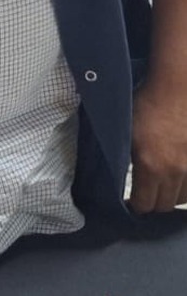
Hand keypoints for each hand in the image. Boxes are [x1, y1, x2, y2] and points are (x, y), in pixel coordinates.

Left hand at [129, 82, 186, 211]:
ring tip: (160, 186)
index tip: (128, 201)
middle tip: (143, 194)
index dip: (134, 206)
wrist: (176, 88)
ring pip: (183, 198)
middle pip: (165, 206)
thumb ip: (122, 159)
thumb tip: (116, 178)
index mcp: (150, 166)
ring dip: (171, 195)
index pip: (144, 205)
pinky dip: (185, 185)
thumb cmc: (146, 106)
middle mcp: (175, 171)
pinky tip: (177, 177)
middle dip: (152, 203)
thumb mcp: (124, 133)